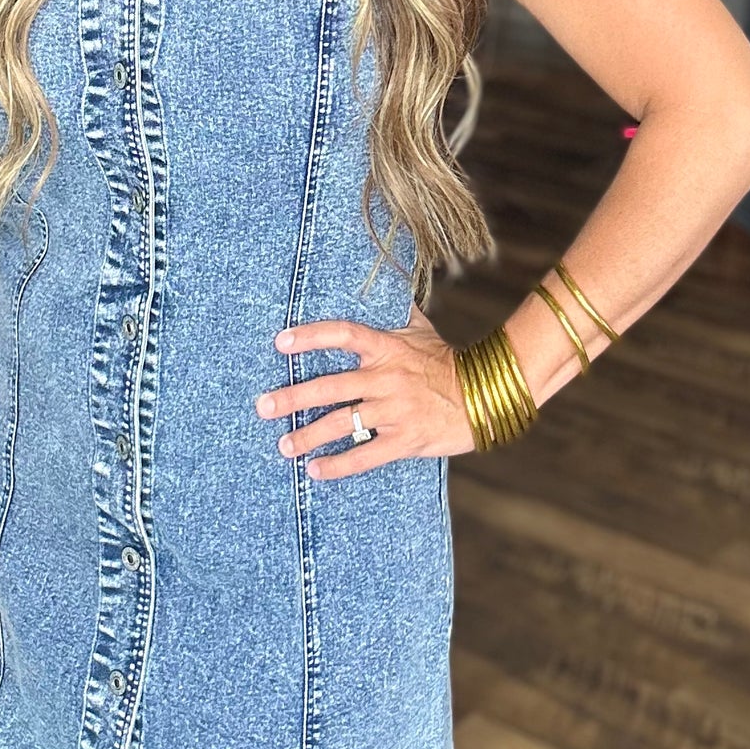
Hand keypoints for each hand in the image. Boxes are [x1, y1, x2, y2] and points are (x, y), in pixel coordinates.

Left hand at [253, 303, 475, 476]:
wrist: (486, 394)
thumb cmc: (447, 360)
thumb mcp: (421, 330)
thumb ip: (396, 311)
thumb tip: (382, 278)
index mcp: (388, 348)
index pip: (343, 334)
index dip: (310, 336)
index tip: (280, 342)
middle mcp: (386, 378)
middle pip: (330, 386)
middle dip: (292, 397)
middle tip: (263, 406)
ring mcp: (395, 411)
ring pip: (342, 423)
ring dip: (308, 435)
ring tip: (283, 445)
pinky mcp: (405, 440)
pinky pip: (365, 455)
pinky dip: (338, 465)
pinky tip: (316, 470)